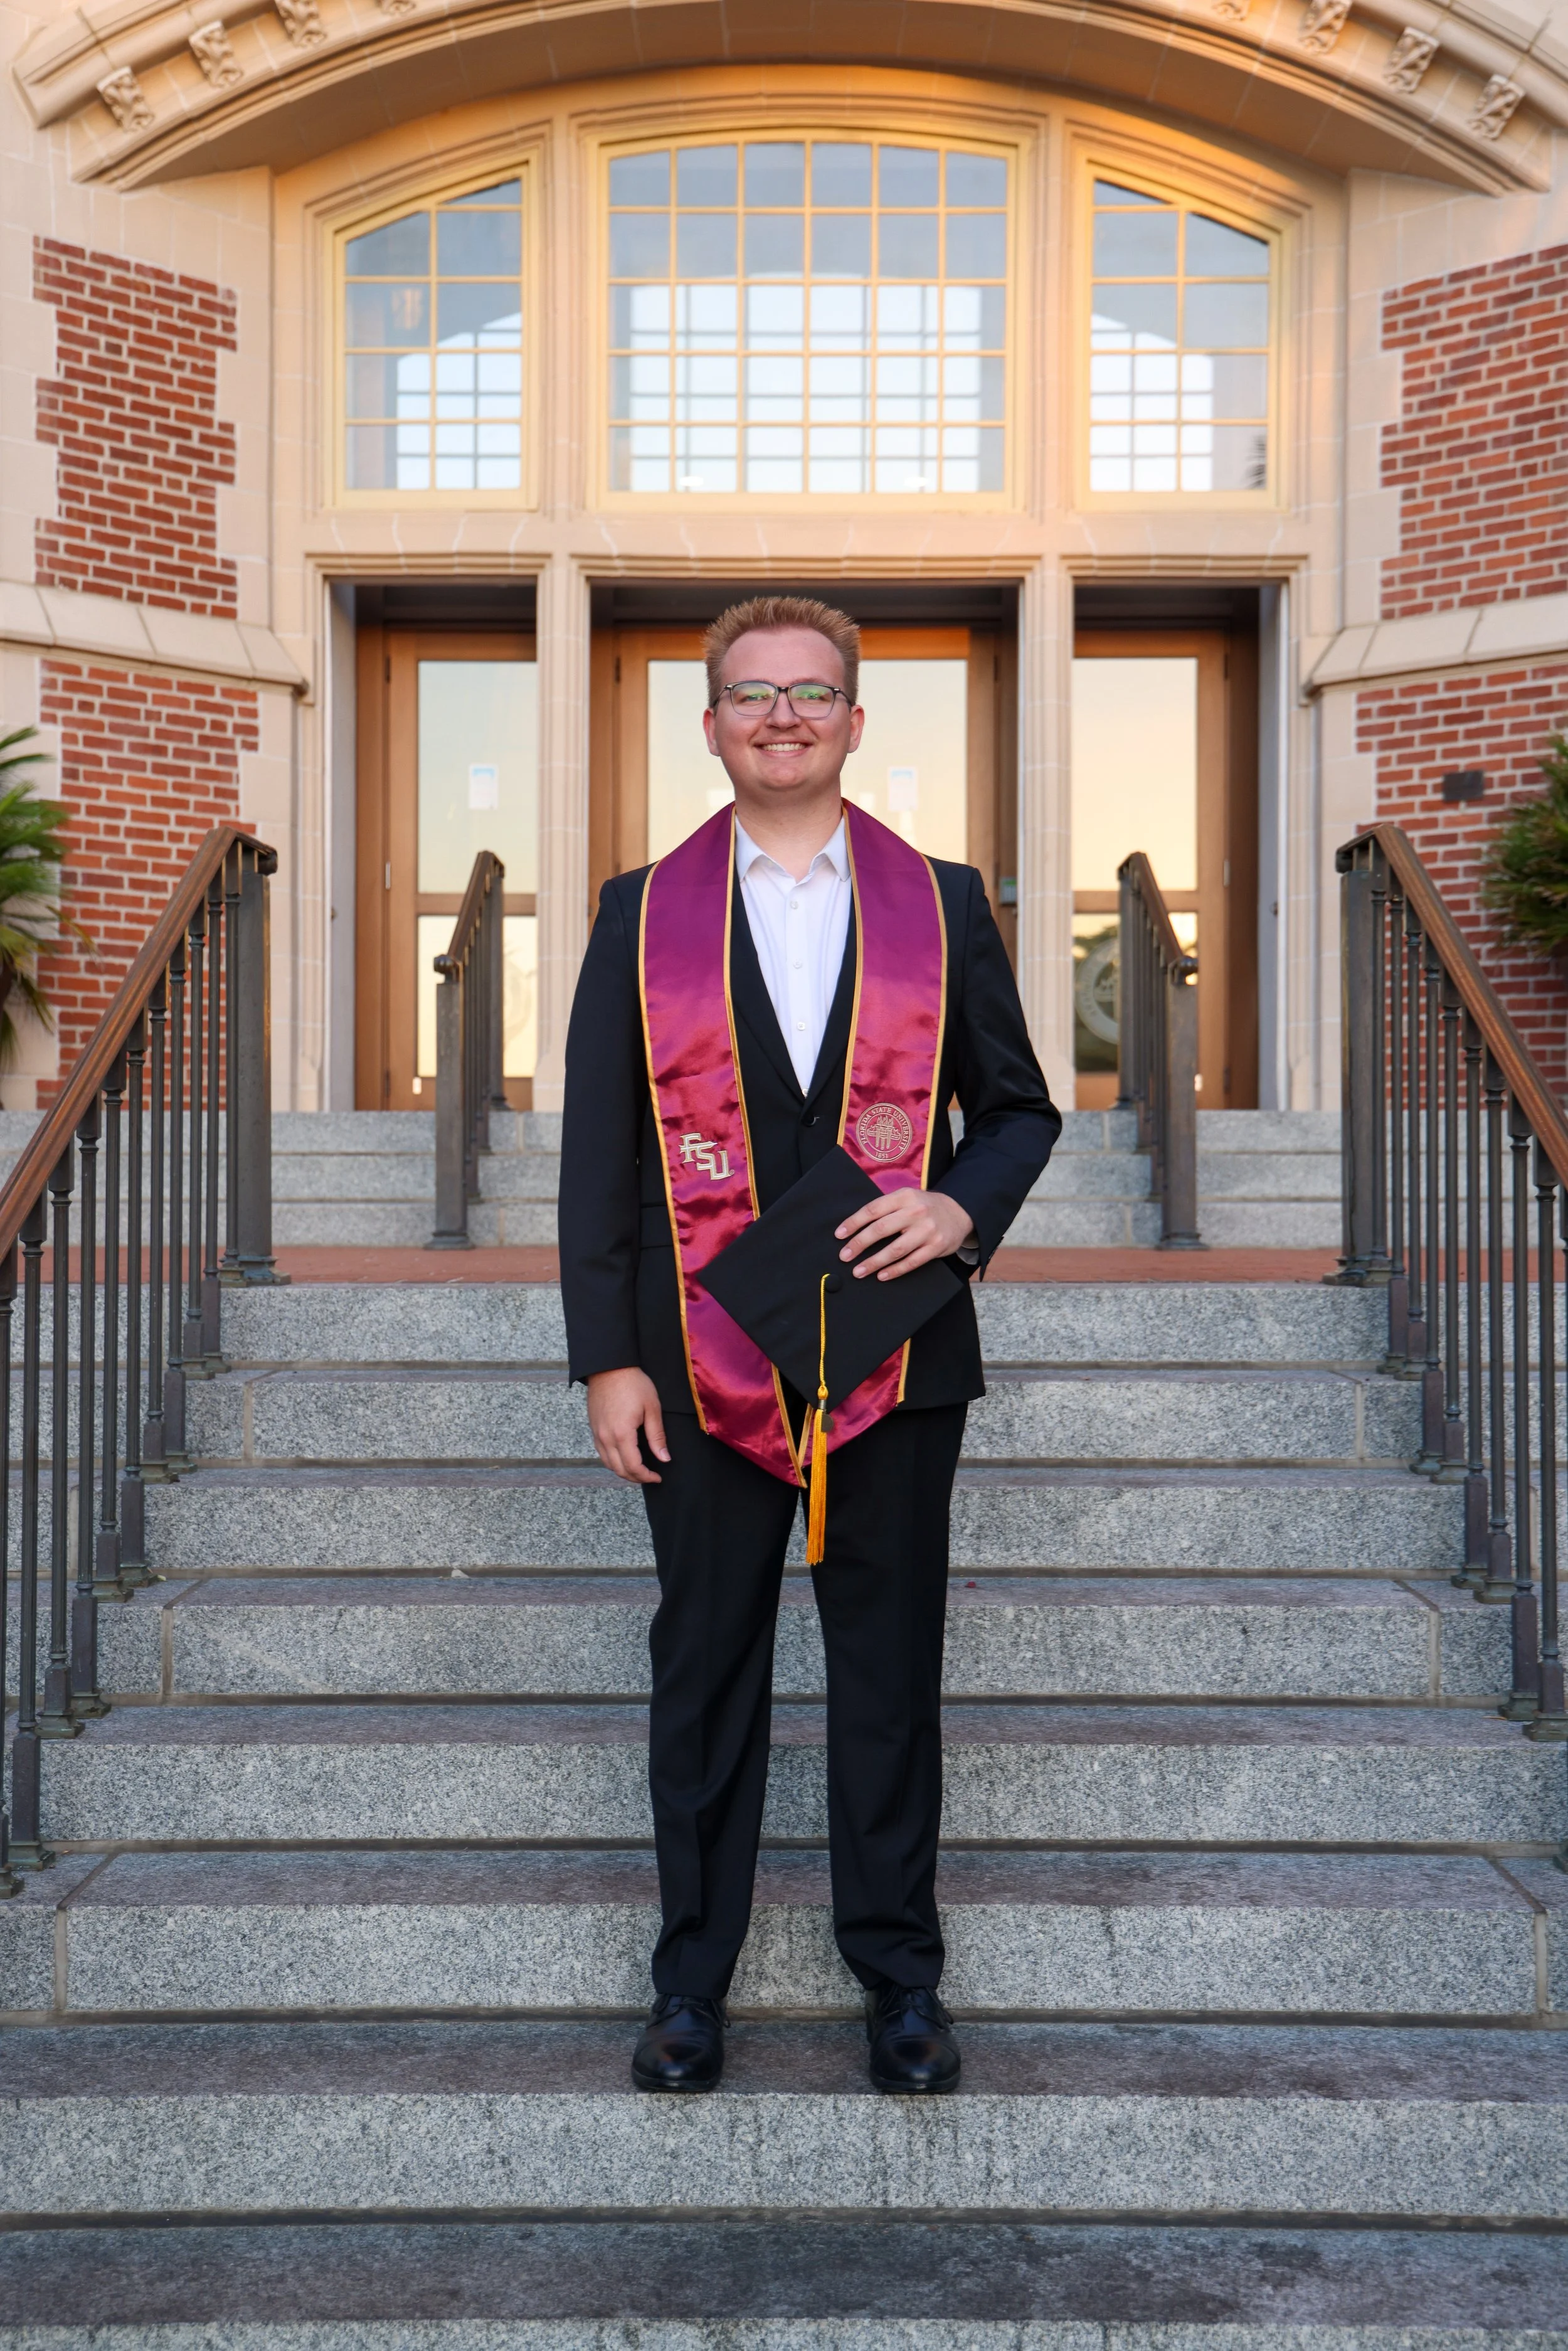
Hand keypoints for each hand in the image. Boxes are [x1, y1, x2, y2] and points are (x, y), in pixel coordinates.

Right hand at [586, 1367, 669, 1483]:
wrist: (609, 1367)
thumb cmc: (633, 1384)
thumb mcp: (652, 1408)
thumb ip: (657, 1436)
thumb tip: (664, 1458)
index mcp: (622, 1434)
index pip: (633, 1466)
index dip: (646, 1476)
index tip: (658, 1476)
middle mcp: (606, 1438)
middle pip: (619, 1469)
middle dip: (636, 1478)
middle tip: (650, 1476)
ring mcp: (597, 1434)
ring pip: (608, 1464)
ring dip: (623, 1471)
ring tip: (639, 1470)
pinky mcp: (594, 1428)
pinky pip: (602, 1453)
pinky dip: (613, 1461)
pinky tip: (624, 1457)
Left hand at [835, 1187, 974, 1279]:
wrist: (959, 1212)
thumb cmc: (924, 1207)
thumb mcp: (907, 1198)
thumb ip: (886, 1208)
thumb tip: (855, 1227)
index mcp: (904, 1196)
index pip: (873, 1210)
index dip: (854, 1223)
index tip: (839, 1235)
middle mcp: (915, 1212)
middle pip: (881, 1229)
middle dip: (859, 1244)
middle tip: (844, 1256)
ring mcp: (927, 1230)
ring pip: (895, 1249)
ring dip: (874, 1262)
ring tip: (858, 1271)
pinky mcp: (936, 1247)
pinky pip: (911, 1261)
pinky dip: (895, 1270)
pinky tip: (881, 1275)